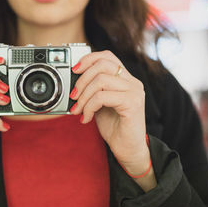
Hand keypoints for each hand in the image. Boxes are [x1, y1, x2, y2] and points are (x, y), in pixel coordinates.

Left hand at [69, 50, 148, 166]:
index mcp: (125, 78)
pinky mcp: (132, 103)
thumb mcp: (99, 103)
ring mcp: (134, 91)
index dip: (88, 59)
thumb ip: (92, 89)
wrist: (128, 149)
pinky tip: (87, 118)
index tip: (74, 70)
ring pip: (101, 80)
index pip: (107, 56)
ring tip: (78, 110)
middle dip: (82, 79)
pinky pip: (102, 97)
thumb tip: (73, 81)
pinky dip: (89, 107)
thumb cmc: (114, 127)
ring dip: (83, 96)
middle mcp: (132, 82)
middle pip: (102, 65)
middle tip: (73, 96)